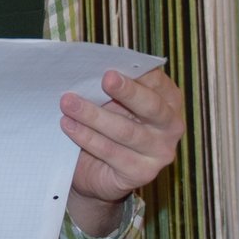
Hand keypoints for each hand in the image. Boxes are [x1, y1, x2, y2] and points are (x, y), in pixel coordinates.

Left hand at [60, 67, 184, 235]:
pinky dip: (87, 137)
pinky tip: (69, 126)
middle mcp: (170, 126)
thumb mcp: (112, 101)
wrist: (96, 169)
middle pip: (150, 106)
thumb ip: (111, 86)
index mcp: (169, 100)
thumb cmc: (107, 124)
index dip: (137, 72)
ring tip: (68, 103)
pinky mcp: (142, 173)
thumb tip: (91, 66)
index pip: (157, 82)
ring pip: (126, 131)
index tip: (116, 64)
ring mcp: (159, 153)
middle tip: (106, 78)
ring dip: (94, 115)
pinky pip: (111, 152)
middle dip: (127, 91)